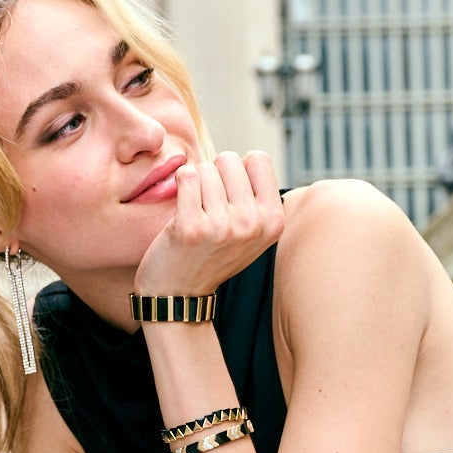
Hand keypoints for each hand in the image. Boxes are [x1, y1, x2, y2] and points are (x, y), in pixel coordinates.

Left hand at [134, 151, 283, 300]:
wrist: (179, 295)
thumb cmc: (211, 253)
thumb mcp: (251, 232)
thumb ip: (258, 197)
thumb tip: (250, 157)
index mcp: (273, 221)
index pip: (258, 158)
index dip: (238, 171)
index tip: (230, 197)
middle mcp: (252, 224)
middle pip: (230, 158)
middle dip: (215, 175)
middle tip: (208, 207)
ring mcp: (222, 227)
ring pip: (205, 168)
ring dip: (195, 184)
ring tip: (195, 213)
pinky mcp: (191, 228)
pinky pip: (187, 176)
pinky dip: (179, 185)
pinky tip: (180, 210)